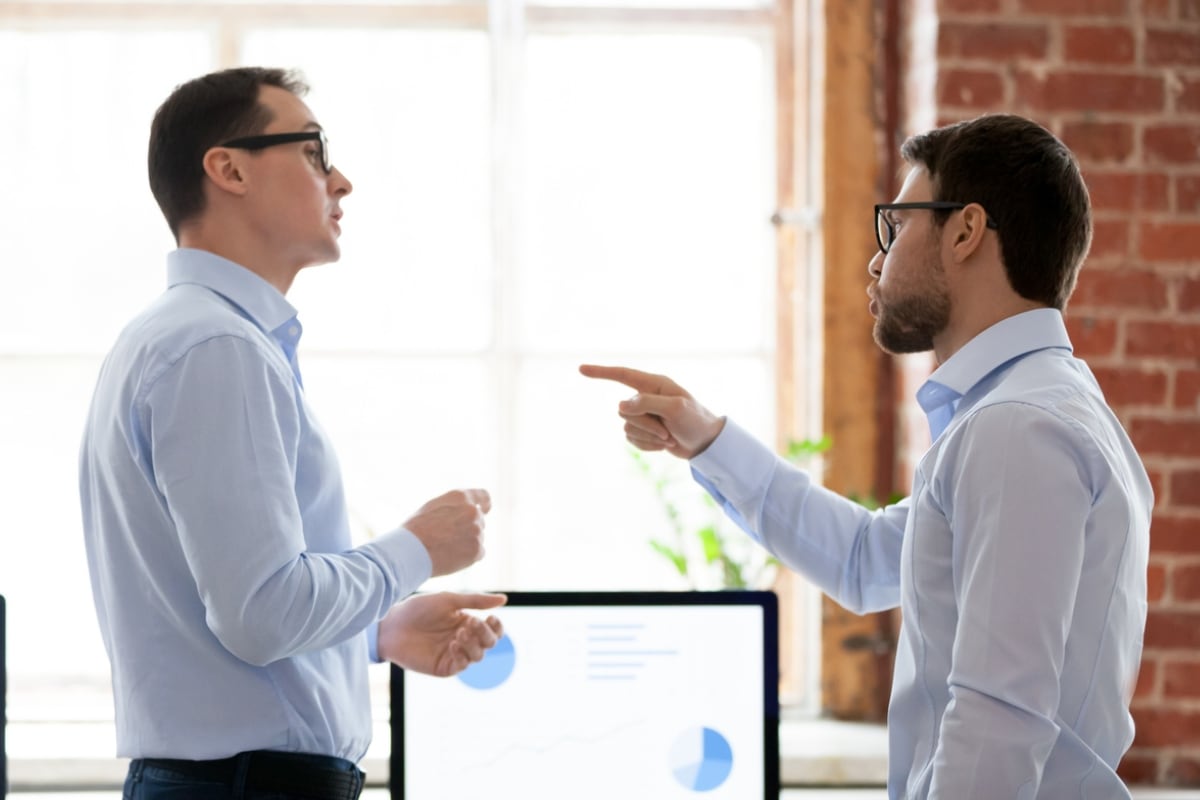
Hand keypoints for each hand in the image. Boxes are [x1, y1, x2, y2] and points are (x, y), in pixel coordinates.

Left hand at [377, 591, 505, 676]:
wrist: (392, 624)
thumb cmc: (418, 609)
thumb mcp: (449, 601)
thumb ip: (476, 601)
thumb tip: (504, 599)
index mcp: (467, 623)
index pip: (492, 630)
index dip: (496, 626)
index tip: (491, 617)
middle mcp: (464, 640)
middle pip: (489, 644)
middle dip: (485, 634)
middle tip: (471, 623)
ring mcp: (454, 655)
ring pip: (478, 656)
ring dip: (473, 644)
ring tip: (459, 633)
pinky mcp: (443, 667)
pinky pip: (462, 665)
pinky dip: (462, 655)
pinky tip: (453, 644)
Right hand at [403, 489, 489, 576]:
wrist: (410, 551)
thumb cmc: (416, 530)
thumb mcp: (433, 507)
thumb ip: (453, 507)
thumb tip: (468, 511)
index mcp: (460, 497)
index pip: (483, 497)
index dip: (484, 505)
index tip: (484, 510)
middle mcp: (472, 511)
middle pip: (479, 521)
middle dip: (468, 529)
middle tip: (447, 539)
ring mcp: (476, 531)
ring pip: (477, 538)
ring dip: (466, 544)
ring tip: (445, 548)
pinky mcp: (477, 550)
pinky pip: (478, 553)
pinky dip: (468, 557)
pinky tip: (451, 557)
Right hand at [579, 364, 724, 459]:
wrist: (706, 444)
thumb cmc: (695, 421)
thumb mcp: (675, 408)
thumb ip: (648, 403)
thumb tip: (621, 405)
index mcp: (654, 384)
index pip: (622, 375)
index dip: (601, 372)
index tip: (581, 369)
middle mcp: (646, 397)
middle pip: (624, 411)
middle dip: (645, 425)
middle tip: (667, 431)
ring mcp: (644, 415)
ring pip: (627, 427)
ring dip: (648, 437)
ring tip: (668, 437)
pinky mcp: (643, 431)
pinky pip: (631, 439)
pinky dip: (647, 446)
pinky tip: (663, 445)